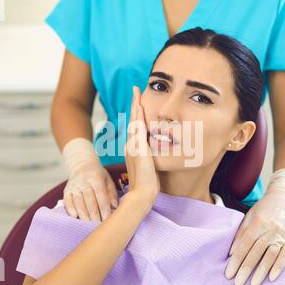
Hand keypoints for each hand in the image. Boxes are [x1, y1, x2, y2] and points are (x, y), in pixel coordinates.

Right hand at [62, 138, 118, 221]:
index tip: (108, 218)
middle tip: (99, 225)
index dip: (104, 207)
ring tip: (88, 224)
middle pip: (89, 199)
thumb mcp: (107, 179)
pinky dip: (70, 209)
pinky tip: (75, 217)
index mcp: (96, 178)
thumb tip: (114, 206)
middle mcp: (83, 181)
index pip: (100, 194)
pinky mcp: (66, 190)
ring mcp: (74, 186)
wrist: (81, 164)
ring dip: (83, 214)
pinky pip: (67, 201)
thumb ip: (111, 192)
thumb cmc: (97, 175)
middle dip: (94, 214)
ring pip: (78, 201)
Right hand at [124, 86, 158, 201]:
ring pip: (133, 121)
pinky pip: (137, 128)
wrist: (143, 194)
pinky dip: (137, 117)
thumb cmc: (148, 183)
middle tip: (135, 89)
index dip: (136, 113)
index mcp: (134, 148)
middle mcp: (131, 145)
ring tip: (136, 92)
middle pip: (132, 120)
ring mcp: (133, 146)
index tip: (138, 101)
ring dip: (135, 106)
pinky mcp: (138, 148)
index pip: (135, 127)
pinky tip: (139, 106)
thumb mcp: (148, 167)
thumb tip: (153, 153)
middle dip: (134, 104)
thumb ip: (148, 158)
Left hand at [224, 189, 284, 284]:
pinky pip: (284, 256)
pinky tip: (271, 278)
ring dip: (261, 272)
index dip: (236, 260)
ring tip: (253, 284)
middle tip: (238, 283)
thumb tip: (231, 253)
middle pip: (256, 252)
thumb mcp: (248, 216)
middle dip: (246, 269)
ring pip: (270, 256)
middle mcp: (270, 229)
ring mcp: (281, 235)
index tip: (229, 273)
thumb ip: (240, 234)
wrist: (284, 199)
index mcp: (258, 222)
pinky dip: (278, 268)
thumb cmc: (262, 208)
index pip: (244, 244)